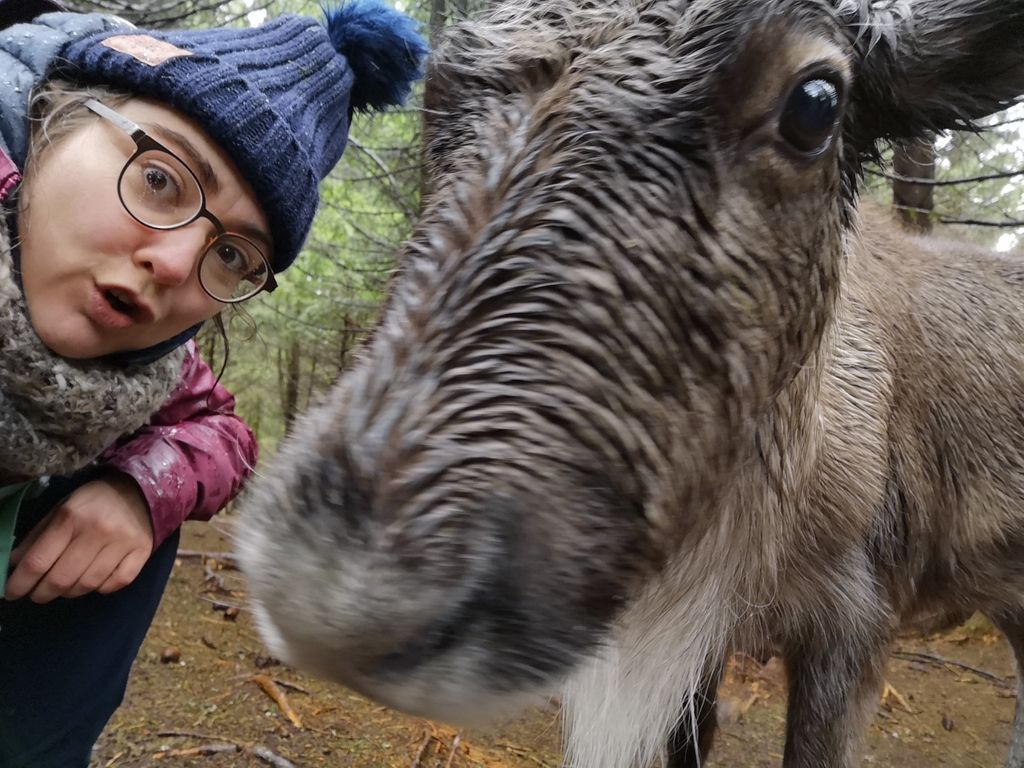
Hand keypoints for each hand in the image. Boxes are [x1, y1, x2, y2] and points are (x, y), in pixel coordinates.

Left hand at [4, 473, 153, 602]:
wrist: (140, 488)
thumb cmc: (94, 501)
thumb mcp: (61, 510)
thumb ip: (38, 536)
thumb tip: (15, 565)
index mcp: (71, 517)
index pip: (38, 561)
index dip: (20, 583)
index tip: (12, 593)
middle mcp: (97, 530)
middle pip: (62, 578)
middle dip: (42, 593)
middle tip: (37, 595)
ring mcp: (122, 543)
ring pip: (88, 584)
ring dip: (70, 592)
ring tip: (65, 588)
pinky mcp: (142, 551)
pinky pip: (117, 583)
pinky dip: (102, 588)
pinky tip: (95, 582)